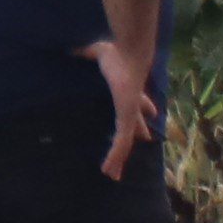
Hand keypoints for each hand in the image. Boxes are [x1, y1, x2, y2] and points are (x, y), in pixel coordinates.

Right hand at [89, 38, 158, 179]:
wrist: (130, 53)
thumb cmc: (117, 52)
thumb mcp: (98, 52)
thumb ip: (86, 52)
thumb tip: (71, 47)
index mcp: (131, 88)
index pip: (140, 101)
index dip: (146, 107)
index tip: (152, 112)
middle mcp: (134, 104)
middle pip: (139, 122)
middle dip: (141, 131)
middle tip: (145, 138)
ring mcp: (131, 115)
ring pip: (127, 141)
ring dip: (120, 158)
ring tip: (113, 174)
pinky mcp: (127, 121)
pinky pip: (120, 145)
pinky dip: (115, 158)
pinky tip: (109, 171)